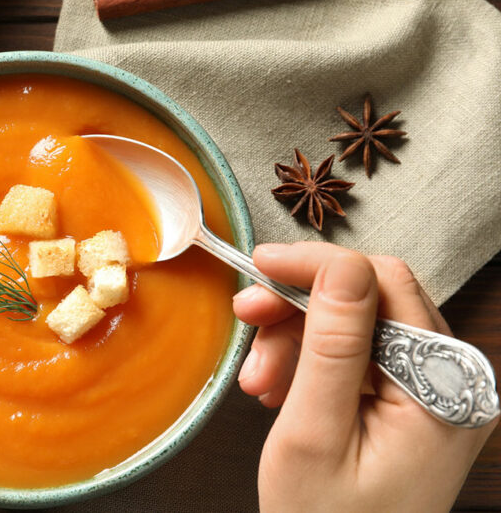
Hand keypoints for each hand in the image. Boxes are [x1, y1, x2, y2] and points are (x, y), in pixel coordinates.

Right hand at [234, 242, 496, 511]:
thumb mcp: (316, 433)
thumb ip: (332, 346)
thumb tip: (339, 265)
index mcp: (443, 388)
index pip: (383, 285)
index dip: (317, 268)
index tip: (260, 266)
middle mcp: (450, 381)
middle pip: (370, 300)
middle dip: (299, 307)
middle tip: (247, 320)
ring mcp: (431, 391)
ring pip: (356, 324)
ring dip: (296, 338)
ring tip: (259, 380)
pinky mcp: (410, 402)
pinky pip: (357, 355)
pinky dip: (310, 362)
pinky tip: (279, 388)